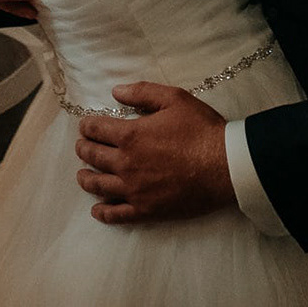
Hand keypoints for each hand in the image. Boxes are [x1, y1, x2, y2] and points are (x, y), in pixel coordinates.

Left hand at [75, 84, 234, 223]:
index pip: (96, 130)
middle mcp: (126, 163)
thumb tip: (116, 92)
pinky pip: (117, 214)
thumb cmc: (202, 130)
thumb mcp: (174, 99)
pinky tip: (97, 210)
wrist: (225, 166)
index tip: (85, 126)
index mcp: (130, 135)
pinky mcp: (146, 210)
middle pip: (93, 157)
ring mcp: (134, 190)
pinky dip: (103, 213)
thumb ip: (142, 93)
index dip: (87, 126)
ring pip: (99, 186)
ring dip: (86, 179)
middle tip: (82, 146)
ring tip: (82, 175)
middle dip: (84, 149)